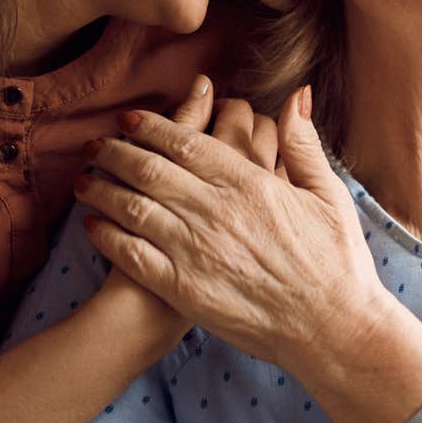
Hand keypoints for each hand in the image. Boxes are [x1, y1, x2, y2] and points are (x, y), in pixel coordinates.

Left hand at [73, 85, 385, 371]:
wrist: (332, 327)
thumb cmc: (337, 261)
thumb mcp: (329, 193)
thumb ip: (303, 143)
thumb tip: (297, 94)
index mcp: (249, 183)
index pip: (185, 143)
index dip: (150, 127)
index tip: (128, 119)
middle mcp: (216, 211)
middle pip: (148, 169)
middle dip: (114, 151)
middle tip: (94, 144)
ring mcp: (196, 251)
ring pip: (132, 208)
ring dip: (101, 189)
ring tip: (84, 180)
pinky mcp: (184, 289)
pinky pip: (132, 255)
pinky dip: (106, 236)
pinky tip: (92, 226)